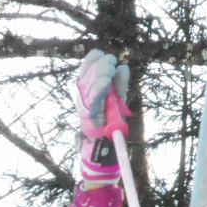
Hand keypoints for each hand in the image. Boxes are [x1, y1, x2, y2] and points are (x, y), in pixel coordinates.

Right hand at [74, 50, 131, 181]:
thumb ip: (119, 85)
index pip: (84, 71)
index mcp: (87, 93)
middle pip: (86, 77)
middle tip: (111, 61)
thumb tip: (124, 67)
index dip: (91, 61)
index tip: (100, 54)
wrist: (105, 152)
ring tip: (110, 69)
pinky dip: (98, 91)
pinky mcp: (87, 120)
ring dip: (99, 75)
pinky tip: (105, 82)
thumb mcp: (117, 101)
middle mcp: (82, 100)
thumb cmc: (110, 126)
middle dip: (99, 66)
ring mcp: (84, 109)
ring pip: (88, 87)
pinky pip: (91, 102)